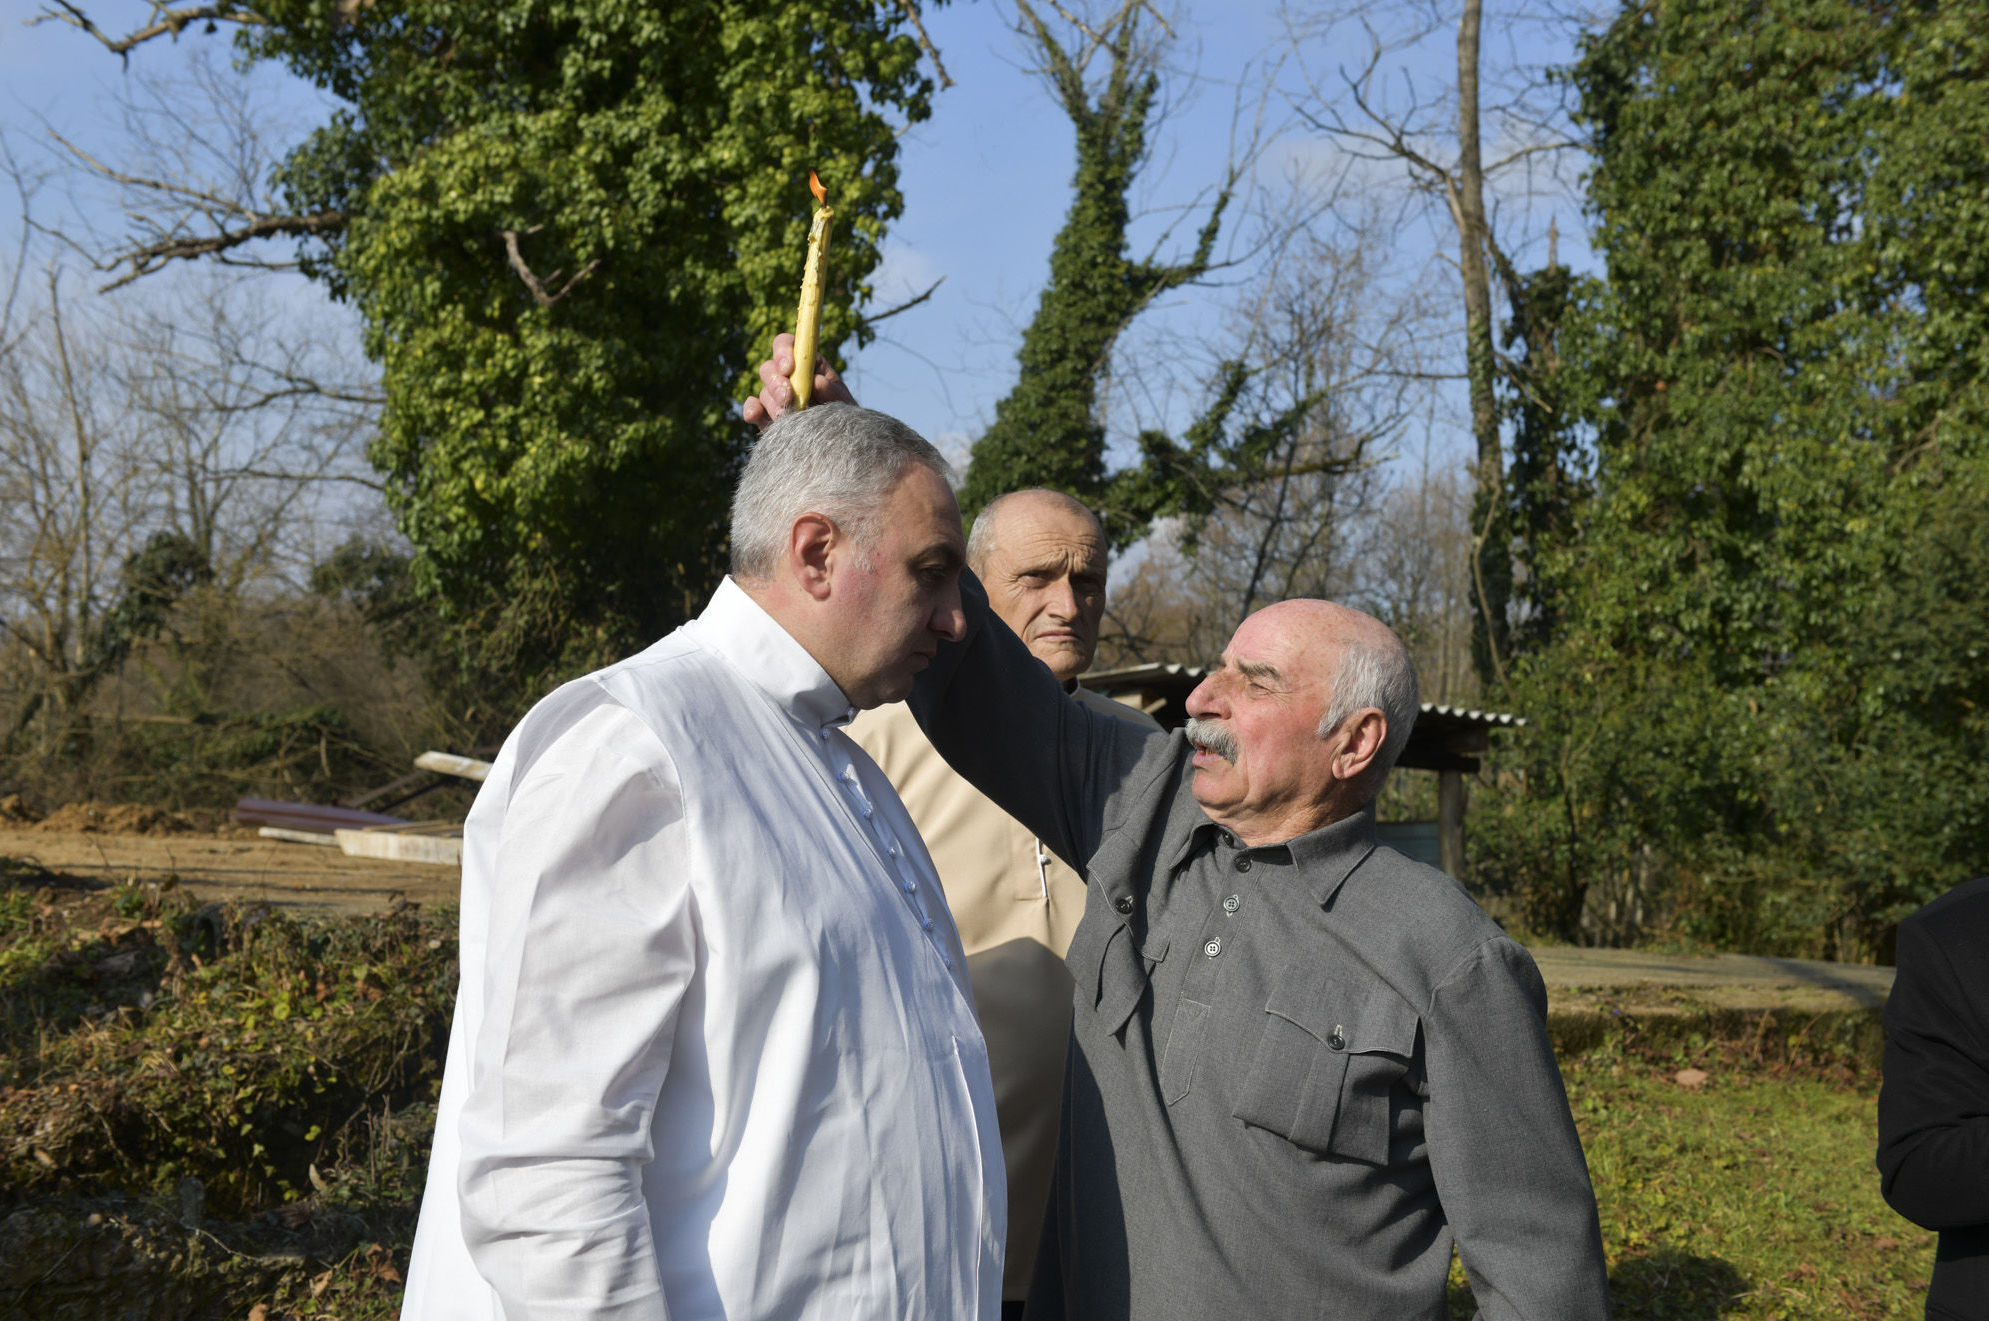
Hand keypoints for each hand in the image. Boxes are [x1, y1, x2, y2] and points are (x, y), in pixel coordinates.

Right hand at [741, 332, 856, 428]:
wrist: (840, 445)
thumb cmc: (843, 417)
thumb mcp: (844, 402)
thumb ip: (832, 391)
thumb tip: (816, 382)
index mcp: (807, 364)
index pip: (788, 345)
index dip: (783, 351)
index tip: (789, 368)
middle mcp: (788, 377)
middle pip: (769, 368)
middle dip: (776, 382)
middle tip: (787, 397)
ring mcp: (775, 397)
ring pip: (763, 391)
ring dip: (772, 403)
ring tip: (787, 418)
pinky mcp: (767, 416)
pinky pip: (753, 408)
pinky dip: (751, 410)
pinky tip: (754, 415)